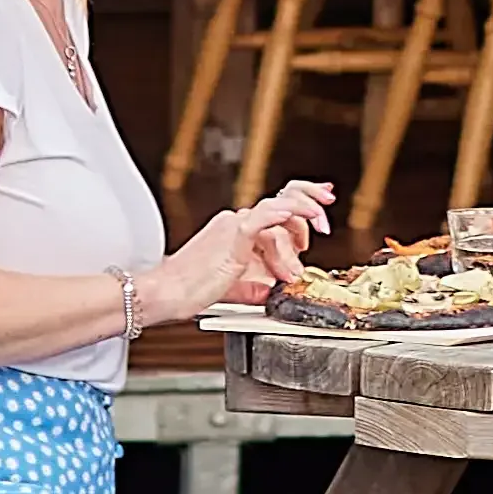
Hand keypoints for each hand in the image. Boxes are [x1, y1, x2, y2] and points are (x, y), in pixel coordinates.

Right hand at [176, 186, 328, 312]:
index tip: (322, 204)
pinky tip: (292, 214)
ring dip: (294, 241)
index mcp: (238, 228)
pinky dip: (280, 215)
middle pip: (284, 202)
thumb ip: (258, 284)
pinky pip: (261, 219)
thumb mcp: (237, 288)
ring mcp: (233, 226)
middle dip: (311, 207)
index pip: (277, 204)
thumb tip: (274, 288)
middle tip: (325, 224)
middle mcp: (237, 221)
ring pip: (278, 218)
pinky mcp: (231, 237)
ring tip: (293, 268)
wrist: (167, 293)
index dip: (303, 200)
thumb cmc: (192, 291)